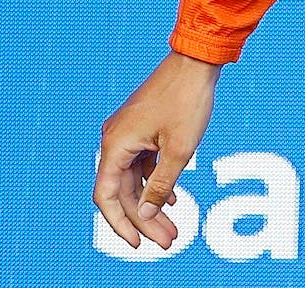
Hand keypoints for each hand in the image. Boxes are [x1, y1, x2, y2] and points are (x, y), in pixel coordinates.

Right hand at [94, 51, 220, 250]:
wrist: (197, 60)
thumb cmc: (187, 100)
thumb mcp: (179, 149)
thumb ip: (160, 185)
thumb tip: (145, 216)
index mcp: (115, 145)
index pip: (107, 197)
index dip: (120, 224)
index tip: (139, 243)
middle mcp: (115, 140)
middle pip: (123, 191)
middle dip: (145, 219)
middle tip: (169, 240)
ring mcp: (128, 133)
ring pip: (134, 179)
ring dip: (152, 203)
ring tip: (173, 227)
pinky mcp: (142, 128)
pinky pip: (143, 163)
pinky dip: (155, 182)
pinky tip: (175, 197)